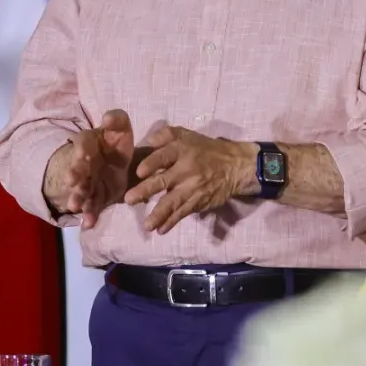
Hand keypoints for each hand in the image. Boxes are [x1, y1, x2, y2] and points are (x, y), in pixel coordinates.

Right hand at [48, 110, 133, 228]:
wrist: (115, 160)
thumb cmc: (115, 140)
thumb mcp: (119, 126)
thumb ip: (116, 119)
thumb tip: (107, 118)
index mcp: (88, 145)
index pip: (82, 147)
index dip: (82, 151)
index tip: (81, 156)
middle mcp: (85, 165)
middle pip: (78, 171)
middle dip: (75, 176)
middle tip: (71, 183)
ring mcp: (89, 182)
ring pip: (82, 191)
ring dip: (79, 198)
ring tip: (75, 207)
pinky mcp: (97, 197)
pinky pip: (93, 207)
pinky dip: (90, 215)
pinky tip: (88, 224)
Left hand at [124, 125, 253, 233]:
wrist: (235, 167)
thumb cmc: (206, 150)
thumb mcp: (188, 135)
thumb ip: (166, 135)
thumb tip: (148, 141)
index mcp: (182, 150)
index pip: (164, 156)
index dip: (152, 163)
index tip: (139, 172)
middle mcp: (186, 170)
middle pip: (163, 180)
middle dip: (146, 190)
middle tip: (130, 199)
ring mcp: (192, 188)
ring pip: (173, 202)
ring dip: (158, 214)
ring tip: (146, 225)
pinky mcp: (198, 202)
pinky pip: (183, 213)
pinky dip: (172, 222)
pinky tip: (161, 230)